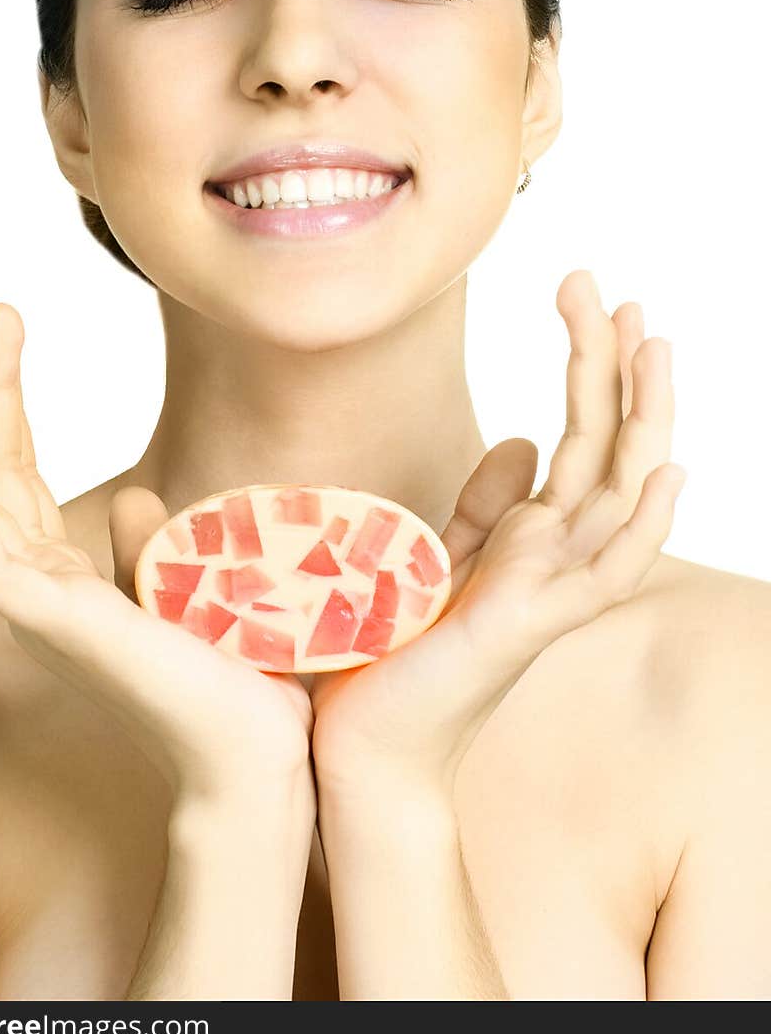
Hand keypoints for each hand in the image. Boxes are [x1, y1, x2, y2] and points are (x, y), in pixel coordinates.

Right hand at [0, 303, 314, 803]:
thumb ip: (148, 540)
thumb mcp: (186, 581)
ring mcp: (39, 608)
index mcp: (70, 579)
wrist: (256, 744)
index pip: (20, 480)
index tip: (8, 341)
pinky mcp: (50, 622)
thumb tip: (131, 492)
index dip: (8, 411)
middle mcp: (43, 590)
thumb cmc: (231, 674)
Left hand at [311, 270, 685, 795]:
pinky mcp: (529, 624)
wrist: (367, 742)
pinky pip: (606, 573)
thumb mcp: (439, 556)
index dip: (590, 364)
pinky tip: (665, 471)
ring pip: (620, 491)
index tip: (587, 295)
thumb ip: (485, 505)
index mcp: (535, 535)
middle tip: (616, 291)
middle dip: (615, 366)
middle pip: (607, 445)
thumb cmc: (398, 656)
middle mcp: (555, 556)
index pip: (580, 433)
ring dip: (644, 417)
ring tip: (653, 342)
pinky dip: (641, 524)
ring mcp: (551, 590)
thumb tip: (518, 438)